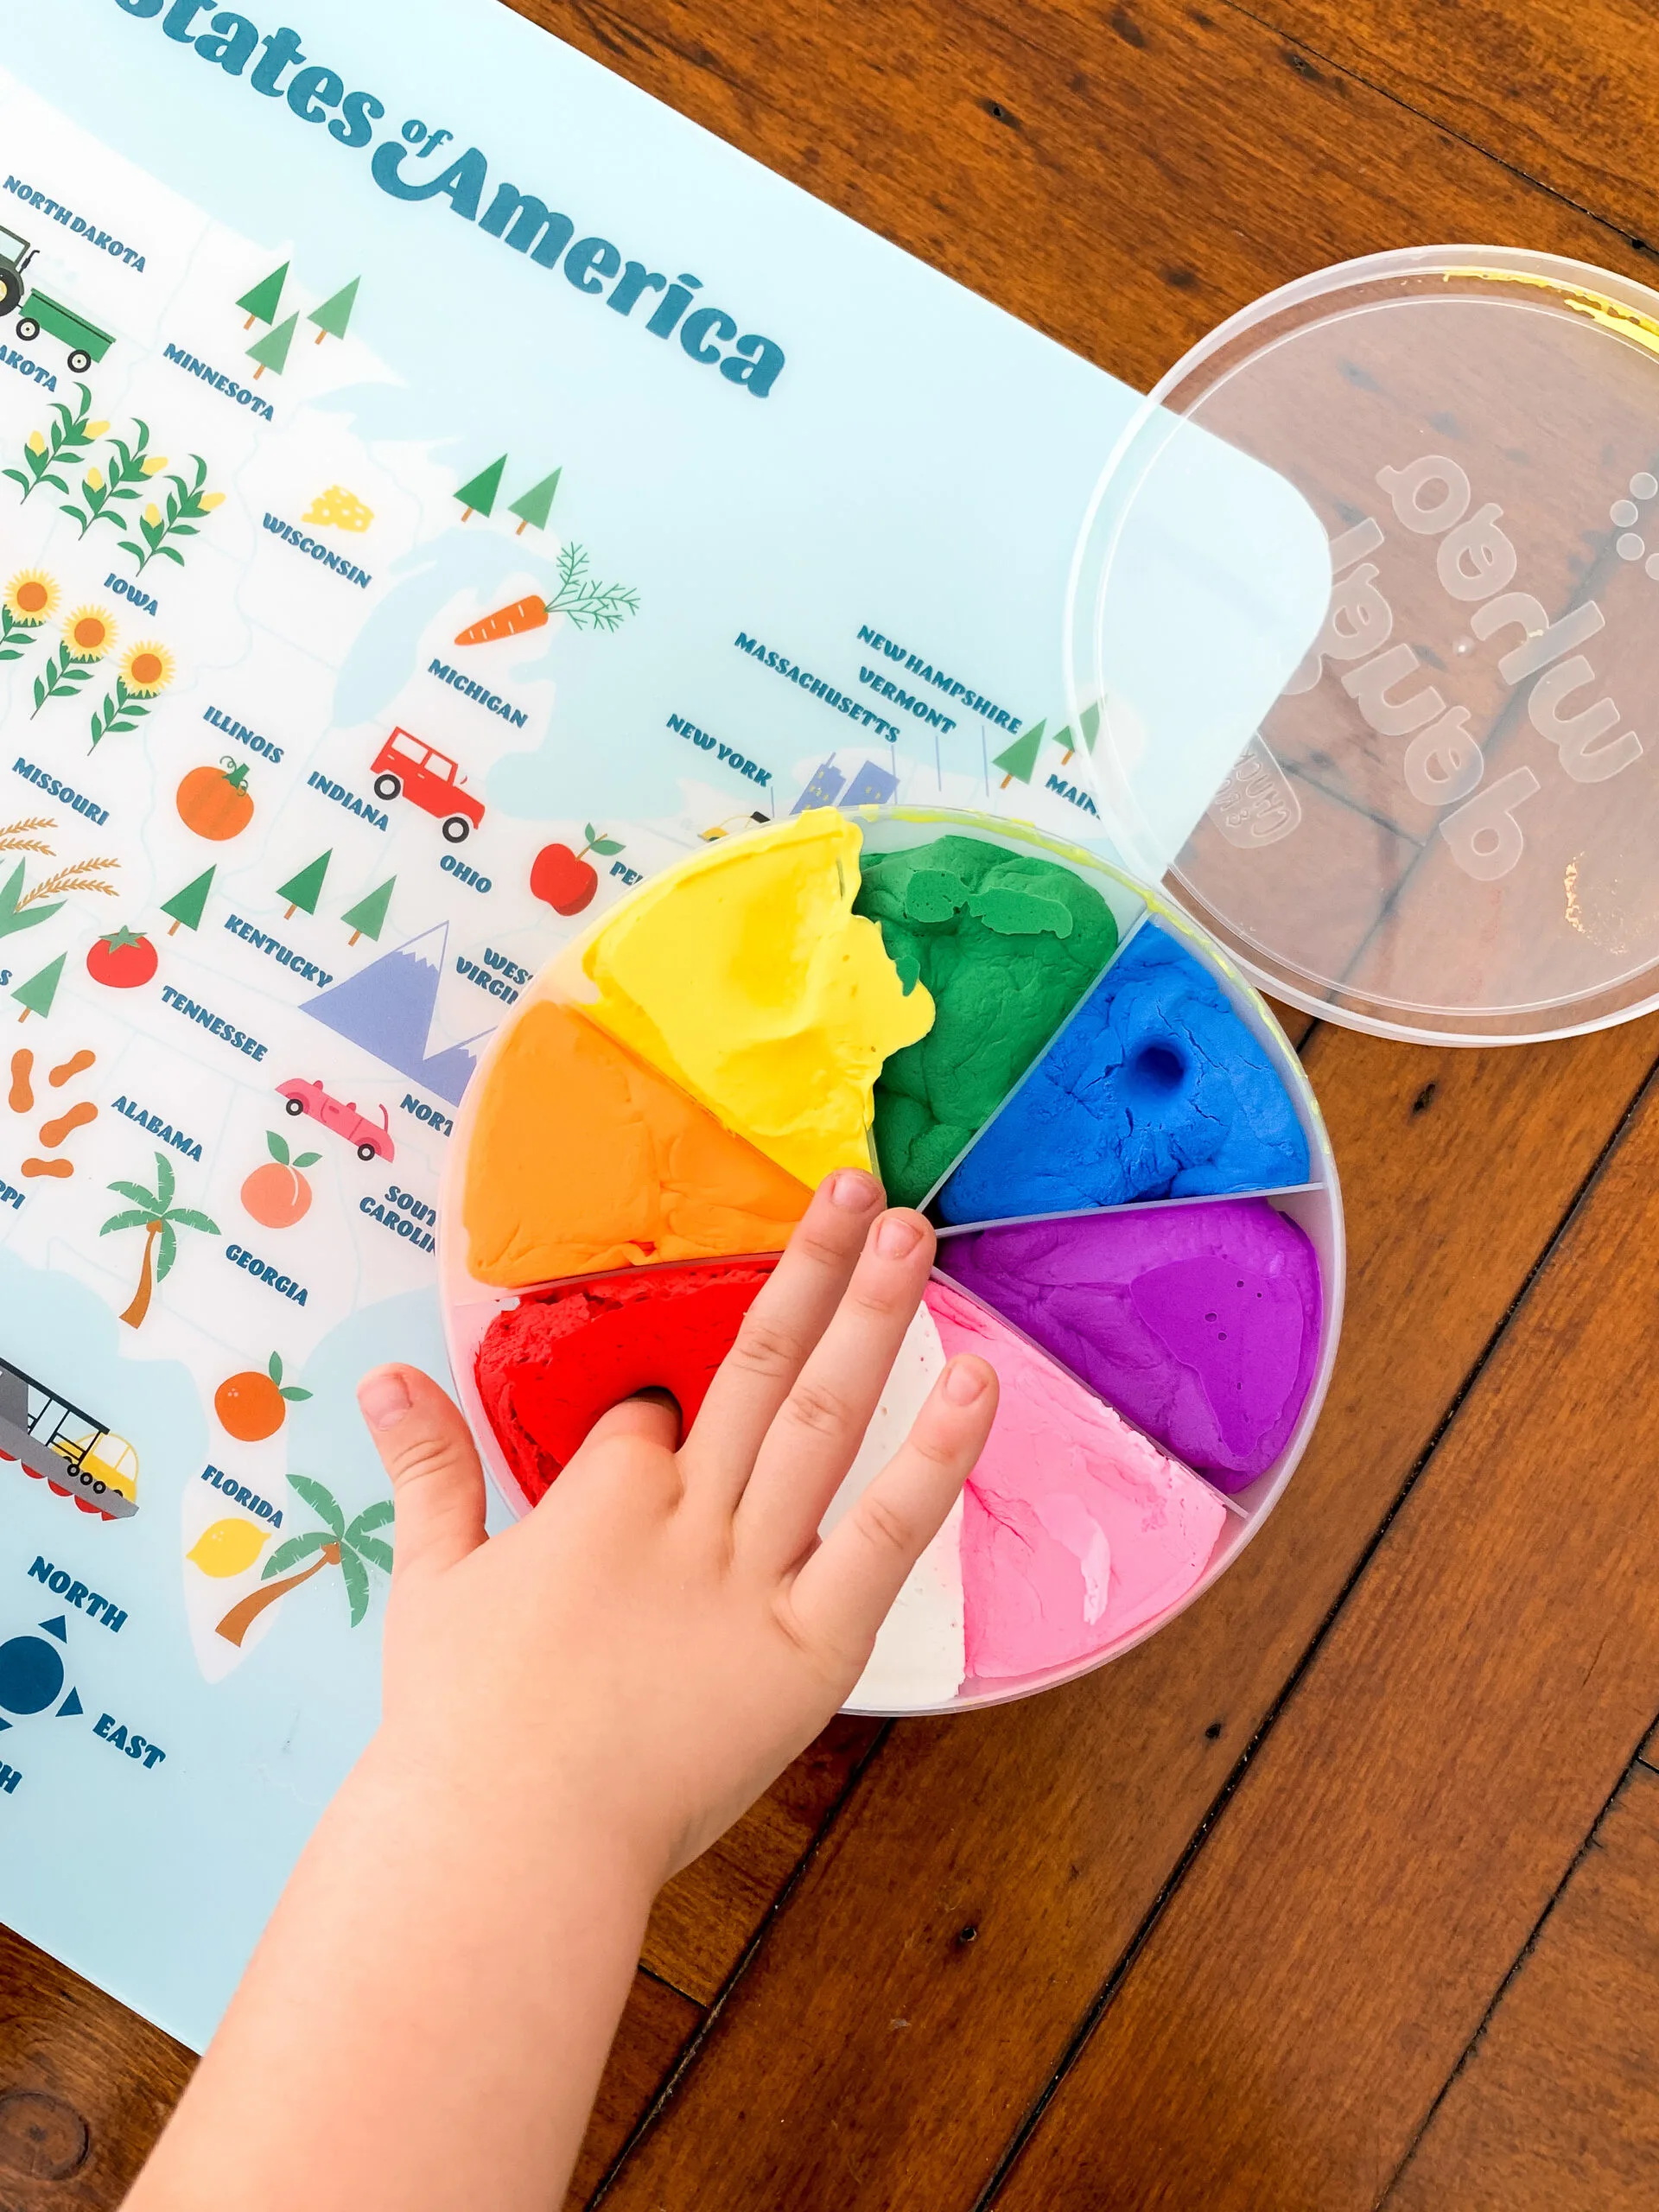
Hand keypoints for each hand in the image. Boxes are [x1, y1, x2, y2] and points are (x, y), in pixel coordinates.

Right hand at [357, 1169, 996, 1892]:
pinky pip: (887, 1537)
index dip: (661, 1425)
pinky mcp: (812, 1646)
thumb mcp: (431, 1581)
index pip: (651, 1418)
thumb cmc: (460, 1725)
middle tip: (860, 1187)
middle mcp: (685, 1512)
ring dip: (871, 1318)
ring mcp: (754, 1573)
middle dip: (811, 1269)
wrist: (505, 1849)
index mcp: (600, 1492)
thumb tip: (386, 1377)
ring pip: (822, 1420)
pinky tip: (978, 1383)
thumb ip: (428, 1470)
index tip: (662, 1454)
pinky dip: (936, 1458)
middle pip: (757, 1363)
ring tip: (914, 1232)